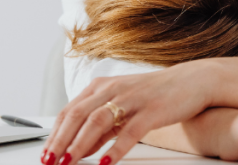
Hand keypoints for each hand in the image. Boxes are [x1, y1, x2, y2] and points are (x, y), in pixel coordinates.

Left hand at [41, 62, 217, 164]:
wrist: (193, 81)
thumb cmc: (156, 94)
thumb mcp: (123, 108)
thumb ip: (102, 128)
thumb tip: (80, 148)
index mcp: (101, 87)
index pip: (69, 111)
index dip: (54, 134)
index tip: (45, 154)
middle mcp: (113, 89)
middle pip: (78, 115)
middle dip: (60, 141)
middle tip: (50, 162)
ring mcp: (132, 98)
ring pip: (98, 121)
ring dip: (80, 144)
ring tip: (69, 162)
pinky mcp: (152, 109)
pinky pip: (130, 131)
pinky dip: (116, 148)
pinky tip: (106, 162)